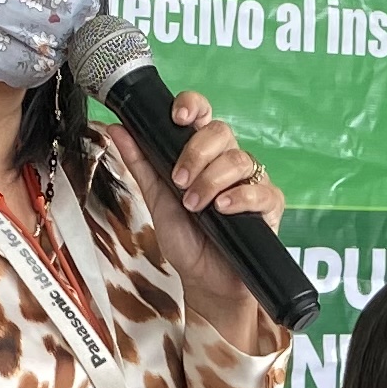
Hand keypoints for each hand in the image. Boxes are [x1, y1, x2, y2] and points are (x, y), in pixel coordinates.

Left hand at [103, 96, 284, 345]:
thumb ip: (140, 163)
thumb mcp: (156, 200)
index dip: (193, 106)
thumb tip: (116, 128)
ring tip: (195, 206)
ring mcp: (251, 182)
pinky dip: (240, 198)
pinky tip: (223, 209)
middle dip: (196, 153)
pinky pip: (261, 190)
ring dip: (211, 181)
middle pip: (222, 131)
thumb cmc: (186, 240)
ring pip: (240, 159)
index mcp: (202, 154)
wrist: (204, 281)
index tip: (177, 118)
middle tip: (179, 181)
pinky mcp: (269, 206)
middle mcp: (228, 162)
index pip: (203, 115)